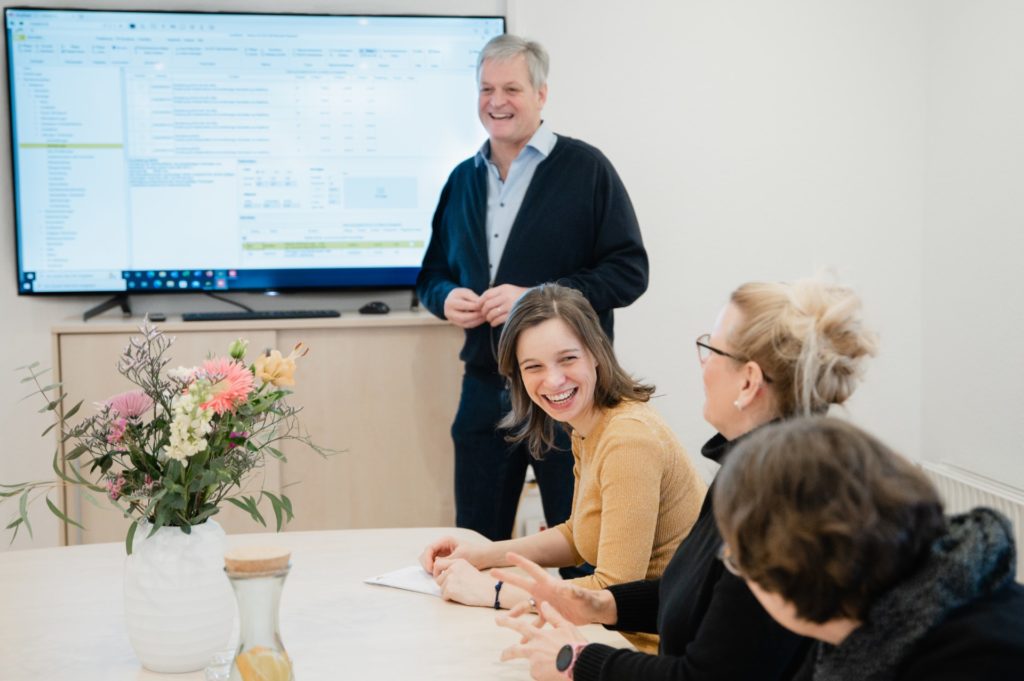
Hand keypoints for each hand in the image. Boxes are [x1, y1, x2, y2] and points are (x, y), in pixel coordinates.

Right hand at [419, 535, 482, 574]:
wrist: (484, 557)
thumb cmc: (474, 554)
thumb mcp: (460, 556)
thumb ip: (446, 560)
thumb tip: (435, 565)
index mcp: (445, 541)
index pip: (429, 548)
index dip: (427, 559)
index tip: (430, 569)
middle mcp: (442, 546)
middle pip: (426, 554)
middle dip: (427, 563)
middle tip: (432, 573)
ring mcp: (442, 553)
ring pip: (429, 559)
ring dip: (429, 567)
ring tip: (435, 574)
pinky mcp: (444, 560)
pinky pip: (434, 564)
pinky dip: (433, 569)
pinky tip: (438, 574)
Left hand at [435, 558, 496, 606]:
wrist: (488, 590)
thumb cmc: (479, 582)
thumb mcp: (467, 568)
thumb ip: (454, 568)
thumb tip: (440, 574)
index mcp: (457, 562)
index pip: (438, 564)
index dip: (437, 572)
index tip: (441, 577)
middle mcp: (453, 568)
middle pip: (438, 579)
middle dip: (444, 585)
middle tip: (455, 588)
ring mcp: (451, 579)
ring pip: (441, 588)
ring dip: (448, 592)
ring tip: (460, 592)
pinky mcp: (450, 589)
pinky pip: (444, 596)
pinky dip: (450, 598)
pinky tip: (460, 596)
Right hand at [444, 287, 485, 328]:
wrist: (451, 300)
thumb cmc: (460, 295)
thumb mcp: (466, 292)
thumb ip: (473, 298)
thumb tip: (481, 305)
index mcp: (450, 302)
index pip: (465, 306)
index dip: (476, 306)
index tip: (485, 305)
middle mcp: (449, 313)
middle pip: (464, 317)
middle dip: (476, 315)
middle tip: (486, 312)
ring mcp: (452, 320)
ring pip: (466, 323)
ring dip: (477, 321)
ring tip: (485, 316)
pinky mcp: (456, 324)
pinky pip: (467, 326)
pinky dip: (476, 323)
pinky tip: (482, 319)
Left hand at [479, 284, 527, 326]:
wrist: (535, 300)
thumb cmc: (519, 296)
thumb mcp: (508, 289)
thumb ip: (496, 293)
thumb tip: (481, 301)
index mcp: (504, 288)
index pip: (487, 294)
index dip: (480, 301)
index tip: (478, 306)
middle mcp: (506, 296)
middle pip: (487, 305)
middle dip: (483, 311)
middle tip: (484, 314)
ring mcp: (510, 306)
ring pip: (492, 313)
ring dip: (488, 318)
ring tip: (489, 319)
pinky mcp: (512, 314)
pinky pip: (498, 320)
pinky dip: (494, 322)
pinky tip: (494, 323)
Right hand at [492, 552, 616, 625]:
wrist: (595, 612)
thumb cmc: (590, 600)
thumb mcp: (581, 596)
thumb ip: (572, 592)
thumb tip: (563, 587)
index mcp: (550, 583)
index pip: (533, 569)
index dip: (520, 561)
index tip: (507, 553)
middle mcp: (544, 592)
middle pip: (522, 584)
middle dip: (508, 578)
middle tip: (491, 572)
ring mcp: (545, 604)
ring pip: (525, 607)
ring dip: (514, 613)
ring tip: (504, 620)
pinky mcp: (549, 616)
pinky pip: (535, 624)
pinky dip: (528, 632)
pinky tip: (522, 641)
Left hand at [497, 601, 587, 680]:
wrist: (581, 665)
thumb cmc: (575, 645)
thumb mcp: (566, 626)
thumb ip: (553, 615)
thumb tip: (544, 603)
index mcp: (539, 635)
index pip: (520, 626)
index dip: (507, 622)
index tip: (497, 620)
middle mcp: (533, 649)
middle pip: (514, 650)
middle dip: (506, 654)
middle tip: (502, 657)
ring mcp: (534, 663)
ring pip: (531, 663)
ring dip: (538, 664)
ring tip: (553, 664)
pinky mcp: (537, 675)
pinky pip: (538, 673)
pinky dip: (544, 672)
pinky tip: (555, 670)